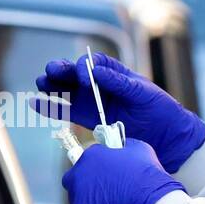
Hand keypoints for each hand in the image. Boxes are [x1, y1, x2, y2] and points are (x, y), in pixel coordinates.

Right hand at [35, 52, 204, 172]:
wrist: (168, 140)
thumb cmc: (161, 111)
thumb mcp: (143, 93)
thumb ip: (119, 83)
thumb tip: (94, 71)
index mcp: (115, 73)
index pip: (93, 64)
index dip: (85, 67)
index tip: (84, 78)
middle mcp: (101, 86)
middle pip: (74, 75)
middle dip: (61, 71)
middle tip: (51, 72)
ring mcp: (93, 103)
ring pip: (67, 92)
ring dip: (52, 87)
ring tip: (41, 84)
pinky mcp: (89, 121)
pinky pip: (66, 112)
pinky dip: (51, 108)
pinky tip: (36, 104)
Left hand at [62, 138, 185, 203]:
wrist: (149, 199)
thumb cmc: (145, 172)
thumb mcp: (136, 148)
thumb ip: (122, 147)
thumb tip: (120, 148)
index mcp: (90, 155)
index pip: (85, 159)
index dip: (94, 166)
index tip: (102, 171)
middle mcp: (79, 174)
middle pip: (72, 178)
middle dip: (81, 182)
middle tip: (97, 187)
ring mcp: (79, 195)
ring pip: (77, 198)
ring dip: (87, 199)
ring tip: (106, 203)